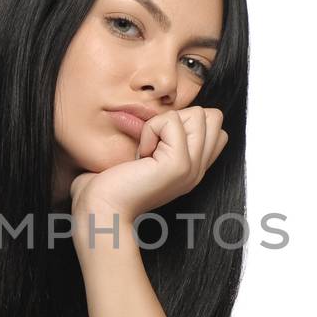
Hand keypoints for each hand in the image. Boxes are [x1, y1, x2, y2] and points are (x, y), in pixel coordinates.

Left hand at [69, 106, 227, 222]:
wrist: (101, 209)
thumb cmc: (111, 183)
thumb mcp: (147, 154)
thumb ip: (164, 135)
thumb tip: (166, 107)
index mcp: (193, 167)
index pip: (214, 126)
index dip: (185, 121)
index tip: (157, 143)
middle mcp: (198, 169)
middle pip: (212, 116)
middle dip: (179, 118)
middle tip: (154, 144)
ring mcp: (193, 168)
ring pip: (197, 114)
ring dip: (164, 123)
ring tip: (147, 150)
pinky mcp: (179, 164)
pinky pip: (171, 121)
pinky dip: (150, 130)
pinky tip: (141, 154)